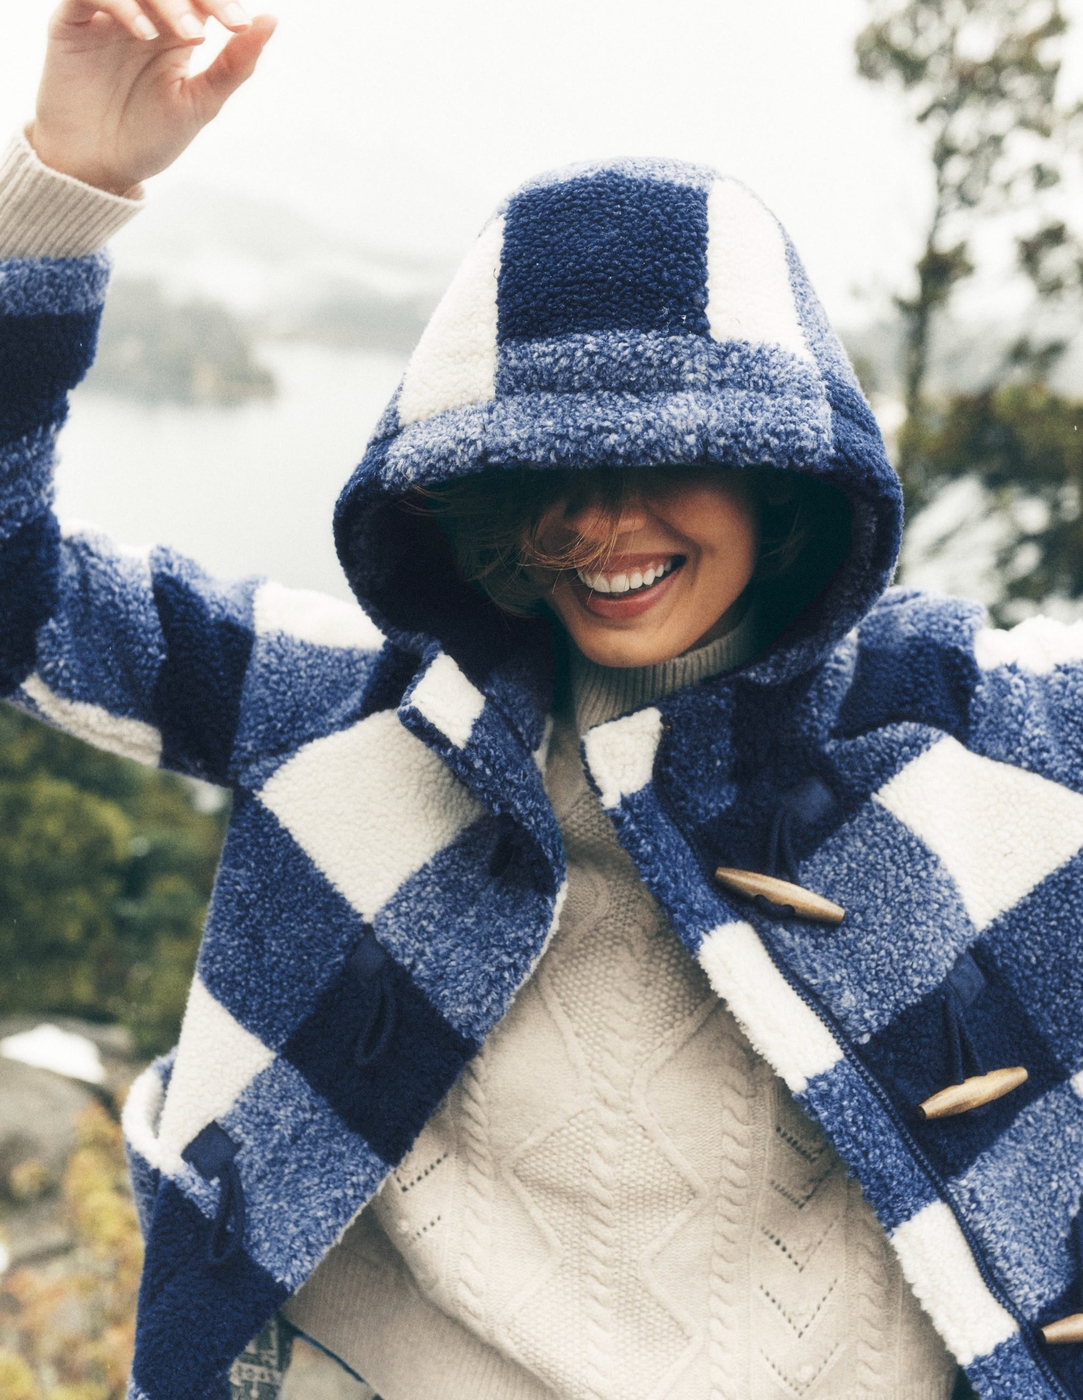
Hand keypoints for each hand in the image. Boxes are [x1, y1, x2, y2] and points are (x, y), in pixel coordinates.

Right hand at [29, 0, 275, 195]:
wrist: (100, 167)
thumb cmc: (150, 137)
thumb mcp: (201, 103)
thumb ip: (234, 64)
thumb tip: (272, 19)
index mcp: (176, 28)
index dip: (219, 1)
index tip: (239, 25)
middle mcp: (142, 13)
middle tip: (207, 31)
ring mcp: (106, 15)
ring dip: (165, 0)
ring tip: (187, 36)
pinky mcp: (71, 23)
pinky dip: (121, 4)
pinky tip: (144, 33)